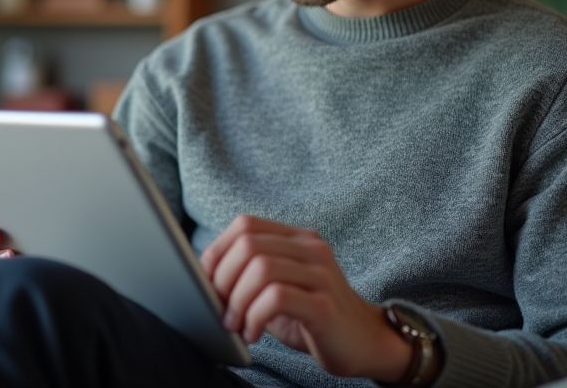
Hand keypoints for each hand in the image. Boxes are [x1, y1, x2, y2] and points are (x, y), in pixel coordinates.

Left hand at [201, 215, 410, 381]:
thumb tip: (203, 276)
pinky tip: (252, 334)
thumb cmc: (312, 316)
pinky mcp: (324, 304)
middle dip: (223, 279)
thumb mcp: (278, 288)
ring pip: (261, 269)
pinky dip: (254, 316)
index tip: (206, 282)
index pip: (245, 225)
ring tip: (235, 325)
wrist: (364, 342)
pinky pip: (277, 298)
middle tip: (219, 309)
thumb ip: (249, 275)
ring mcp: (320, 274)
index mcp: (297, 238)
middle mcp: (311, 248)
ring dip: (237, 301)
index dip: (217, 251)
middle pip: (248, 245)